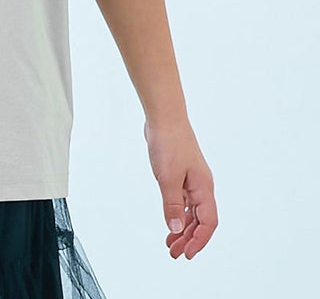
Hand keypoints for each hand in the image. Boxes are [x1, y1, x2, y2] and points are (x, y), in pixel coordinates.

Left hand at [143, 118, 217, 258]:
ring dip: (183, 229)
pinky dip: (177, 214)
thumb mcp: (167, 177)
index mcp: (203, 187)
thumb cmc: (169, 142)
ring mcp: (192, 180)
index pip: (208, 222)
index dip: (199, 240)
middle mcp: (201, 186)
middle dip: (189, 239)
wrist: (164, 117)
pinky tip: (170, 222)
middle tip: (175, 253)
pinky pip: (184, 201)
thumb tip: (176, 230)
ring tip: (171, 243)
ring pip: (192, 212)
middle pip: (200, 220)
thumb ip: (171, 205)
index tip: (187, 253)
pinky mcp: (182, 174)